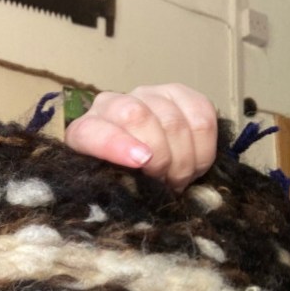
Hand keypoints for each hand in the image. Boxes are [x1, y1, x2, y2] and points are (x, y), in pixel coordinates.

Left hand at [64, 83, 216, 192]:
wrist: (141, 160)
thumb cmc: (121, 181)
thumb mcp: (108, 190)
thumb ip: (114, 188)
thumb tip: (137, 195)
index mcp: (85, 132)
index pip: (95, 131)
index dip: (118, 145)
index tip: (141, 162)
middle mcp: (113, 104)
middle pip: (139, 117)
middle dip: (159, 157)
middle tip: (165, 183)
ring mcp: (147, 96)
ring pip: (174, 121)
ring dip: (183, 159)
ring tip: (178, 179)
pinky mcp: (181, 95)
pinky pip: (203, 117)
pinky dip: (204, 148)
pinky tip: (195, 165)